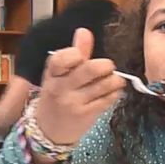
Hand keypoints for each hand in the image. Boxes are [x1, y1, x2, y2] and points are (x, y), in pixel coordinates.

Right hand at [35, 28, 124, 145]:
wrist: (48, 132)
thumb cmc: (57, 97)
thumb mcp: (60, 75)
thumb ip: (75, 52)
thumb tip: (84, 31)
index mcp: (52, 73)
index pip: (61, 58)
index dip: (76, 53)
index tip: (82, 56)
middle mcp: (61, 88)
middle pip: (89, 69)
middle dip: (105, 65)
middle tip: (108, 67)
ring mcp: (73, 102)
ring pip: (104, 84)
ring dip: (115, 80)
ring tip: (113, 80)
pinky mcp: (87, 115)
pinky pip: (109, 99)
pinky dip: (115, 93)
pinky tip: (112, 92)